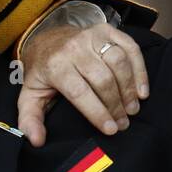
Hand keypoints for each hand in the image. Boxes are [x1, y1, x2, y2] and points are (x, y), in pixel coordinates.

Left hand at [16, 25, 148, 146]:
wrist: (46, 39)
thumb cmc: (43, 72)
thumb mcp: (30, 95)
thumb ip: (30, 119)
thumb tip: (36, 141)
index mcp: (54, 66)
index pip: (80, 92)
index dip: (97, 112)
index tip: (111, 129)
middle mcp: (73, 48)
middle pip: (102, 79)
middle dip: (115, 105)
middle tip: (123, 122)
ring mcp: (91, 36)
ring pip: (118, 63)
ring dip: (129, 89)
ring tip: (131, 109)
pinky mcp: (107, 30)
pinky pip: (130, 49)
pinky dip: (140, 70)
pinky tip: (141, 91)